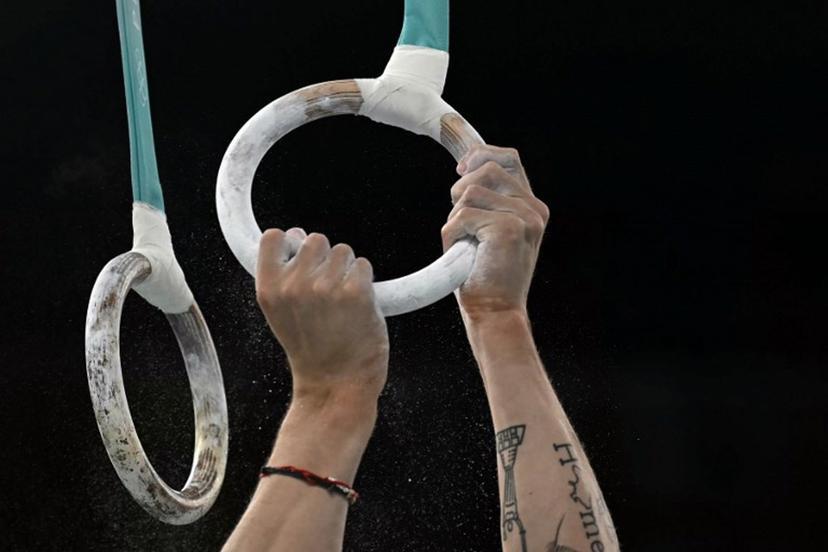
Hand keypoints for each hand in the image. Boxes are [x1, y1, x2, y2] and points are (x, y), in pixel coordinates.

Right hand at [256, 228, 388, 404]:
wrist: (335, 384)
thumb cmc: (312, 349)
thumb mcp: (281, 313)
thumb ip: (283, 276)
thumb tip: (296, 235)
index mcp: (269, 290)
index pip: (274, 237)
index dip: (291, 242)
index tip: (300, 256)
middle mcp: (294, 286)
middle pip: (316, 239)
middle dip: (325, 258)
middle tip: (328, 290)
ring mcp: (326, 288)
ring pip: (343, 251)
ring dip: (347, 270)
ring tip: (343, 302)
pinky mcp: (356, 293)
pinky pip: (364, 266)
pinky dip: (365, 282)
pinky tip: (358, 306)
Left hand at [441, 145, 548, 319]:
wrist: (496, 314)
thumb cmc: (484, 276)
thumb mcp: (488, 232)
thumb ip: (486, 201)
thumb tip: (465, 166)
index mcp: (532, 207)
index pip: (509, 158)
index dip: (481, 154)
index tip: (460, 169)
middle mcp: (534, 209)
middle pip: (485, 168)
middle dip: (460, 191)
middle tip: (461, 226)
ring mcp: (524, 217)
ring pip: (469, 191)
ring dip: (455, 219)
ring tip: (464, 245)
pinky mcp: (508, 228)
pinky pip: (462, 215)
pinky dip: (451, 235)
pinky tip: (463, 255)